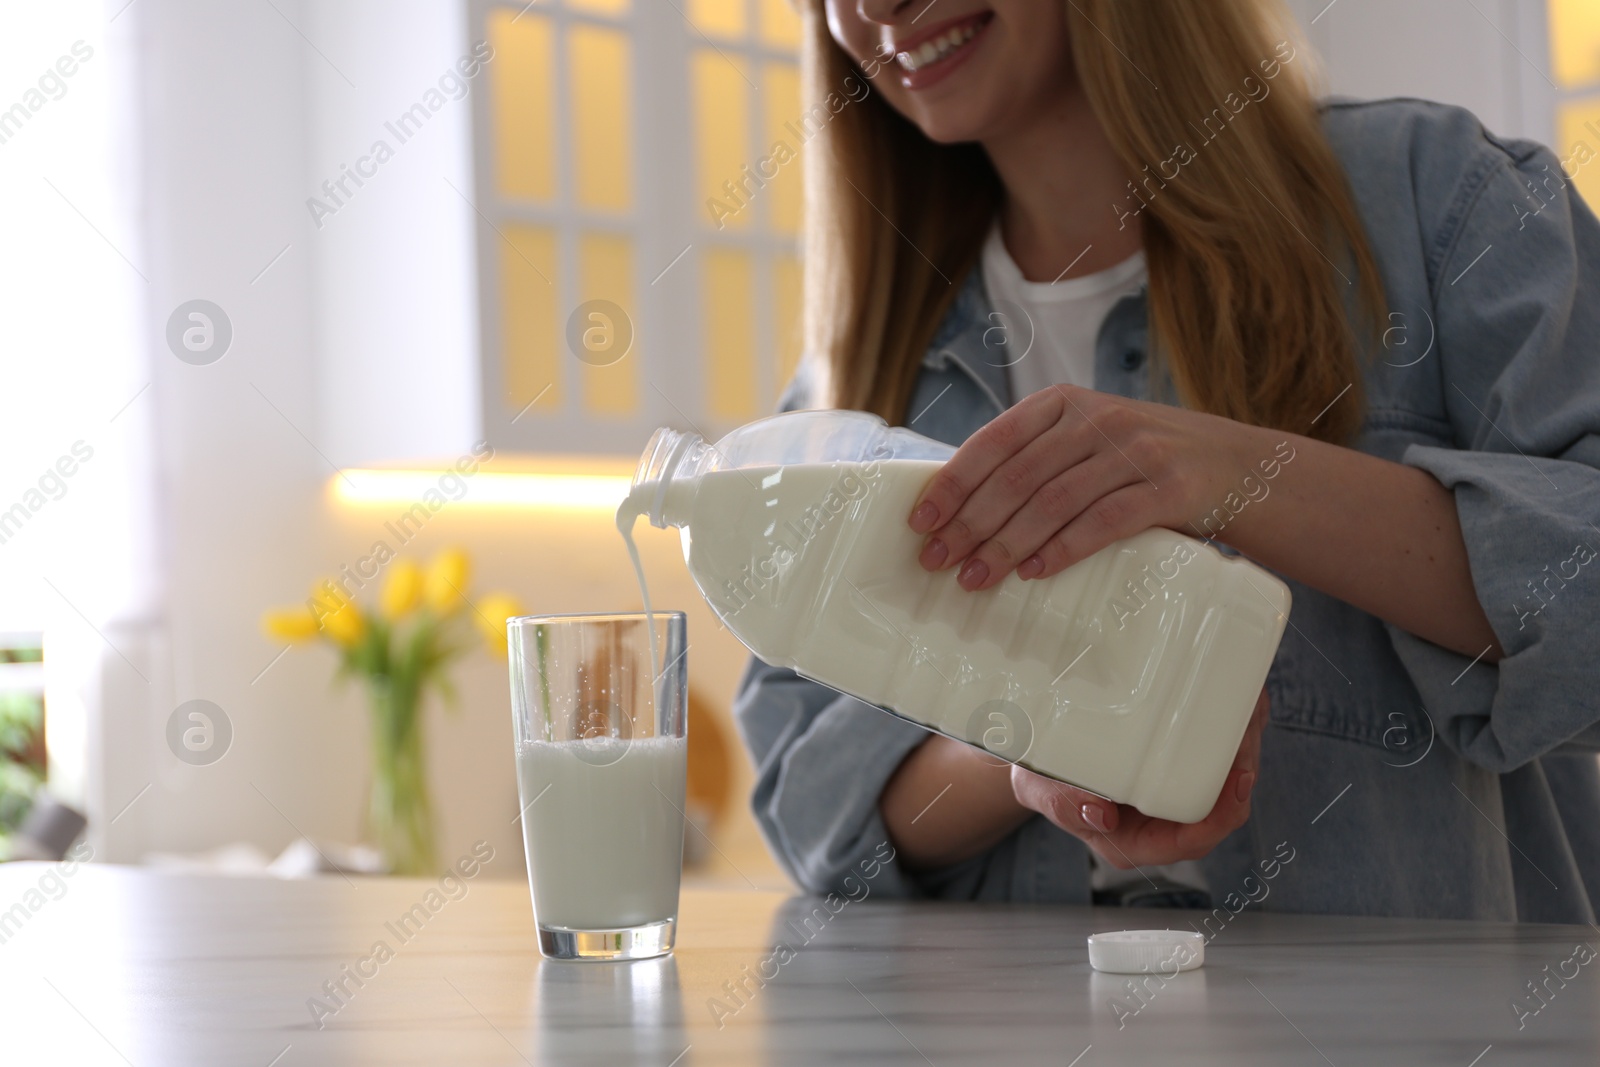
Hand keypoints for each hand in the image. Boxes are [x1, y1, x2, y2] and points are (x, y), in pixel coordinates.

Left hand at [907, 385, 1270, 589]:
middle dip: (970, 523)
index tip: (920, 521)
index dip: (953, 483)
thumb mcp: (1089, 443)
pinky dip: (1064, 549)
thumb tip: (959, 511)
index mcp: (1064, 404)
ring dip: (1006, 544)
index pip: (994, 441)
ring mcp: (1136, 450)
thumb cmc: (1144, 464)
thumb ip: (1037, 461)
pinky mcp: (1170, 487)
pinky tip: (1034, 572)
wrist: (1240, 467)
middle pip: (1017, 477)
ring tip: (975, 578)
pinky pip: (1105, 521)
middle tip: (937, 562)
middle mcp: (1097, 419)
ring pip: (1054, 501)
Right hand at [1009, 687, 1268, 867]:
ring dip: (1244, 739)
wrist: (1038, 744)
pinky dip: (1237, 720)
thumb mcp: (1038, 788)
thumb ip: (1062, 804)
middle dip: (1240, 768)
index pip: (1189, 841)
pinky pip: (1223, 743)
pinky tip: (1237, 694)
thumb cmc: (1041, 772)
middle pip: (1222, 805)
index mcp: (1137, 838)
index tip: (1232, 788)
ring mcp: (1178, 785)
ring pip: (1230, 770)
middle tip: (1242, 730)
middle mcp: (1166, 817)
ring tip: (1244, 704)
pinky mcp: (1185, 755)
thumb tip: (1100, 815)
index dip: (1219, 821)